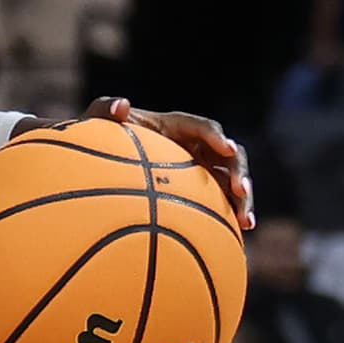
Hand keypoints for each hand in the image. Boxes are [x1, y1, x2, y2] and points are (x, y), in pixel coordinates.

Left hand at [88, 96, 252, 227]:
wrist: (99, 165)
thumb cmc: (99, 138)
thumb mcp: (97, 120)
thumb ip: (105, 109)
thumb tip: (122, 106)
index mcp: (177, 127)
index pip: (204, 127)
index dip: (217, 137)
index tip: (226, 148)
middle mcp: (196, 147)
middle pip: (230, 156)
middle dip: (239, 172)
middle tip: (240, 191)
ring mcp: (201, 170)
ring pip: (232, 182)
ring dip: (242, 200)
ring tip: (246, 222)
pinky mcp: (201, 191)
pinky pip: (221, 202)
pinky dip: (230, 216)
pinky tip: (239, 236)